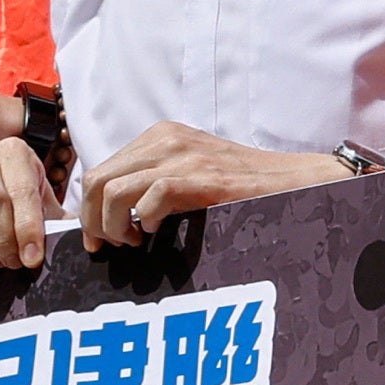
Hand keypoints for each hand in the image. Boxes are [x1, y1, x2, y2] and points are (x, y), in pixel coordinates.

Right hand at [0, 137, 57, 271]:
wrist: (4, 198)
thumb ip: (60, 221)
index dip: (28, 228)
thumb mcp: (48, 204)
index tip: (33, 257)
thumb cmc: (29, 203)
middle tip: (17, 262)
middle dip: (6, 240)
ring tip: (0, 260)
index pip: (20, 190)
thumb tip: (75, 242)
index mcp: (13, 153)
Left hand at [77, 122, 347, 250]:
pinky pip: (149, 197)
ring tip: (133, 243)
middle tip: (108, 248)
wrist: (296, 181)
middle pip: (96, 179)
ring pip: (113, 189)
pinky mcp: (201, 177)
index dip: (88, 209)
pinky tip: (155, 234)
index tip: (98, 239)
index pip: (100, 169)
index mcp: (160, 137)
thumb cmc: (245, 188)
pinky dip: (143, 220)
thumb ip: (156, 184)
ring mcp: (183, 156)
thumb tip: (114, 216)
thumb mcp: (193, 174)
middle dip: (92, 220)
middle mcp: (166, 140)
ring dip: (112, 225)